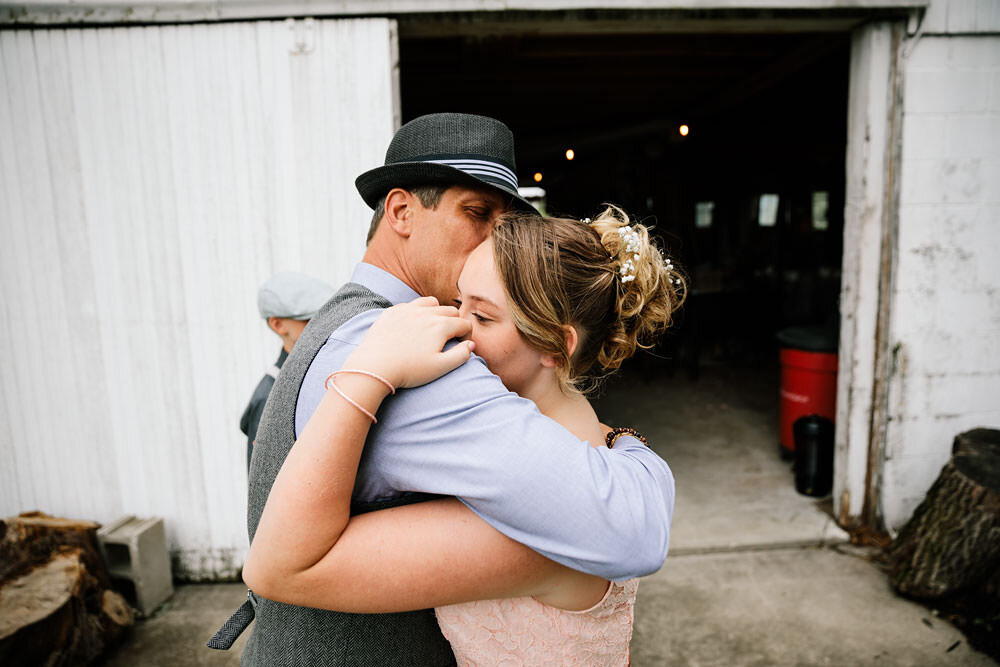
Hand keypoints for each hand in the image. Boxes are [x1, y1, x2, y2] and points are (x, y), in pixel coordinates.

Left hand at [345, 297, 474, 388]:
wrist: (374, 366)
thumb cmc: (408, 370)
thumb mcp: (440, 368)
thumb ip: (461, 355)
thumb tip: (471, 344)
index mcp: (441, 326)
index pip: (464, 324)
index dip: (467, 335)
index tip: (461, 346)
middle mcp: (426, 313)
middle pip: (450, 311)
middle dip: (454, 322)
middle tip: (448, 338)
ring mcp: (407, 309)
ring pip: (431, 303)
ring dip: (437, 312)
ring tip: (432, 327)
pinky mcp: (391, 312)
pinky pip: (410, 304)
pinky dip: (416, 311)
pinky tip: (412, 325)